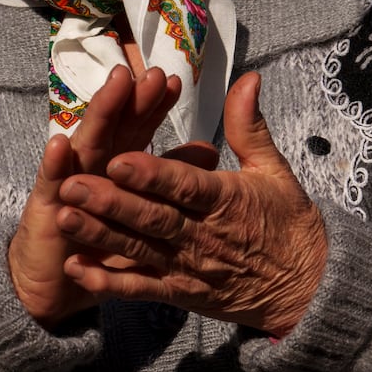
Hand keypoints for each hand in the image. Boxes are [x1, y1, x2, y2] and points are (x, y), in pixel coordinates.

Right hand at [8, 66, 183, 328]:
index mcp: (116, 163)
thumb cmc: (101, 242)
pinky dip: (56, 165)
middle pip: (115, 125)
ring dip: (100, 114)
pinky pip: (52, 185)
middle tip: (149, 72)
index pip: (138, 127)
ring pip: (87, 143)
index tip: (172, 81)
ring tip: (115, 85)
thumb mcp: (142, 211)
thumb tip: (209, 152)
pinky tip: (59, 145)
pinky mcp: (48, 209)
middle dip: (132, 98)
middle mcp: (93, 166)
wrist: (54, 282)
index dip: (153, 105)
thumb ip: (172, 178)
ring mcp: (68, 183)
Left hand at [55, 72, 328, 335]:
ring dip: (100, 235)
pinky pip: (142, 289)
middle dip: (111, 202)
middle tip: (72, 184)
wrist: (308, 290)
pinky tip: (79, 269)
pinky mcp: (182, 294)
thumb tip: (248, 77)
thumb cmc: (289, 223)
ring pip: (140, 250)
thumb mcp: (275, 170)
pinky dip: (110, 283)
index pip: (185, 186)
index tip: (118, 160)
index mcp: (227, 201)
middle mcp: (205, 236)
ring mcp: (191, 268)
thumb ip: (249, 126)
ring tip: (63, 217)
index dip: (152, 175)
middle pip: (153, 218)